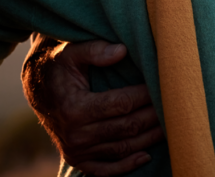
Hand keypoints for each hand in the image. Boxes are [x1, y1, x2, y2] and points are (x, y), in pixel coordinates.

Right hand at [23, 36, 163, 175]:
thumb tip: (122, 51)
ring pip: (122, 148)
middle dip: (155, 117)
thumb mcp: (72, 51)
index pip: (123, 104)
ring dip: (149, 139)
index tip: (166, 84)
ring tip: (172, 126)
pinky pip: (104, 170)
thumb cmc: (60, 65)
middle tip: (177, 105)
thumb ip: (95, 49)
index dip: (147, 96)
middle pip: (127, 128)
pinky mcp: (77, 159)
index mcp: (75, 108)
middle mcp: (75, 134)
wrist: (37, 87)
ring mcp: (76, 150)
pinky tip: (146, 156)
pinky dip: (126, 166)